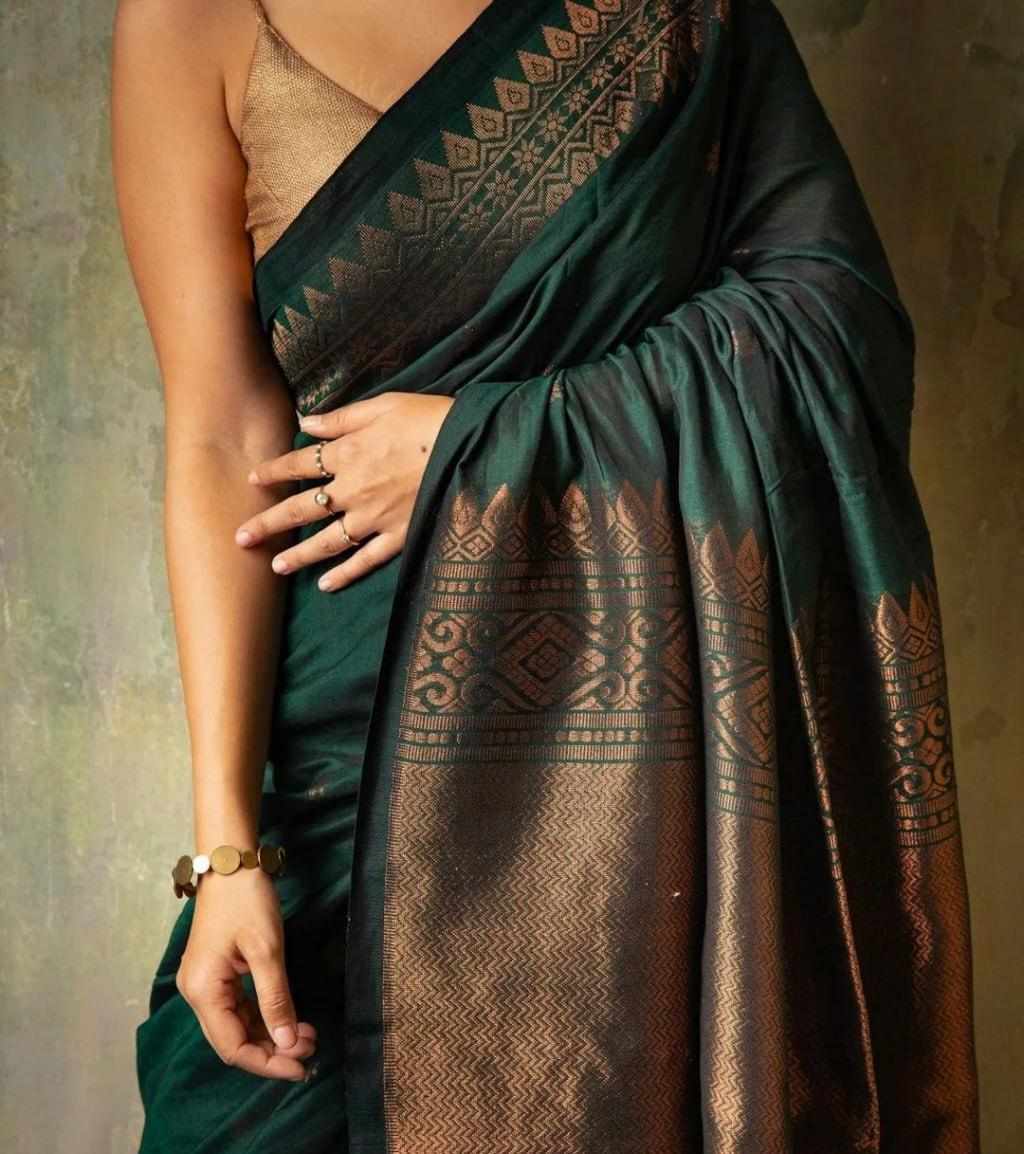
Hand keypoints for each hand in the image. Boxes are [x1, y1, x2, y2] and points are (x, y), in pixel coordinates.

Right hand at [175, 868, 315, 1080]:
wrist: (231, 862)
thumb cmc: (247, 900)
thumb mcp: (267, 950)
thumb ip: (276, 999)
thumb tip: (288, 1044)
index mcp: (204, 991)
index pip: (233, 1047)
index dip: (267, 1063)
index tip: (301, 1067)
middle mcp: (197, 993)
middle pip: (233, 1040)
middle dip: (272, 1050)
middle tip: (311, 1049)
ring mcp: (205, 983)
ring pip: (237, 1025)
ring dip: (270, 1034)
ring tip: (307, 1035)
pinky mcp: (216, 973)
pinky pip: (238, 1007)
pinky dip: (263, 1016)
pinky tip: (289, 1019)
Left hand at [235, 392, 454, 591]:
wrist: (470, 447)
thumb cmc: (429, 419)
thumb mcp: (383, 406)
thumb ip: (342, 418)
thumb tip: (308, 422)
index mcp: (347, 454)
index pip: (299, 464)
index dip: (274, 471)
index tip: (253, 479)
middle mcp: (353, 490)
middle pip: (302, 508)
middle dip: (269, 522)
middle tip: (240, 537)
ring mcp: (375, 517)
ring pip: (327, 541)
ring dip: (298, 555)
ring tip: (275, 566)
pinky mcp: (399, 536)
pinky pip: (365, 560)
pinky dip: (345, 574)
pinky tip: (325, 584)